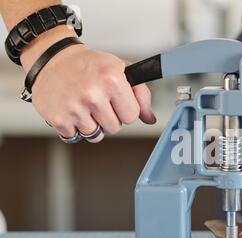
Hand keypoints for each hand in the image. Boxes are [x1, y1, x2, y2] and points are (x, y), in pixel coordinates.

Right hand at [21, 28, 155, 142]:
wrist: (52, 58)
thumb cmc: (89, 65)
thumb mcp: (120, 70)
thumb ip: (140, 95)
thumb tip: (150, 119)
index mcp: (112, 79)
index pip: (132, 116)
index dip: (125, 110)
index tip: (116, 101)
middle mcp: (93, 93)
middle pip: (115, 128)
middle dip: (109, 118)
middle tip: (98, 102)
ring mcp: (75, 107)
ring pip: (95, 135)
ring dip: (91, 124)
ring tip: (84, 105)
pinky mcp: (58, 119)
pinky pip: (75, 137)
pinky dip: (74, 127)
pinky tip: (71, 109)